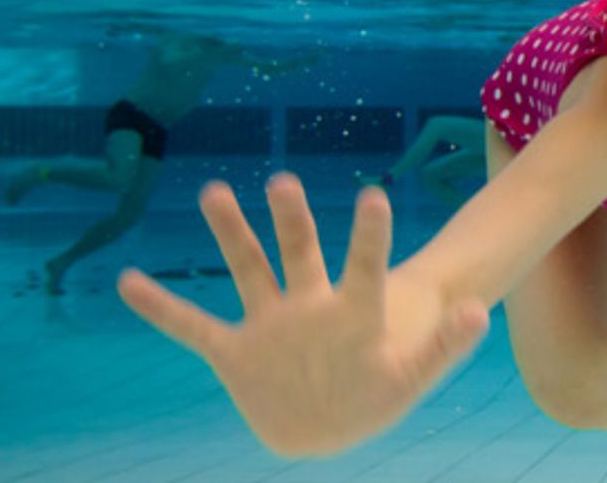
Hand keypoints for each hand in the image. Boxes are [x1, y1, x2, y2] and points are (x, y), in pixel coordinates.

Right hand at [117, 173, 488, 455]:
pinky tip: (129, 281)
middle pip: (298, 253)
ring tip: (215, 191)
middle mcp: (307, 307)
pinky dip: (161, 308)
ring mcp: (268, 326)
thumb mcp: (413, 378)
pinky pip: (192, 328)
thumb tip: (477, 312)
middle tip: (284, 180)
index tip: (372, 196)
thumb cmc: (374, 398)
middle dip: (290, 220)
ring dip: (231, 235)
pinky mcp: (236, 354)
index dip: (369, 236)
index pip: (362, 267)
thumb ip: (444, 348)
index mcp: (352, 313)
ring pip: (248, 270)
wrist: (329, 426)